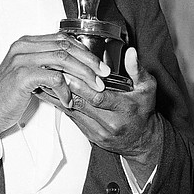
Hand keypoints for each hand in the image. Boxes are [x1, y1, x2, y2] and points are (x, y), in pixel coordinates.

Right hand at [0, 33, 110, 141]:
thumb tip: (77, 67)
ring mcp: (21, 59)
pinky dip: (66, 89)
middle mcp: (23, 47)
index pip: (62, 38)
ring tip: (93, 88)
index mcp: (26, 43)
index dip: (84, 50)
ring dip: (83, 74)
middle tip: (103, 75)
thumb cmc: (9, 97)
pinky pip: (54, 77)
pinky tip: (68, 100)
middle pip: (66, 45)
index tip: (98, 64)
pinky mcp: (22, 76)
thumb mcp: (30, 75)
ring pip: (63, 59)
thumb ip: (48, 66)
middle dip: (89, 61)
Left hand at [60, 47, 162, 180]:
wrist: (142, 140)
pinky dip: (61, 105)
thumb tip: (131, 52)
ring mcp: (99, 132)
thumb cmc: (143, 111)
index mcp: (125, 109)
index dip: (81, 86)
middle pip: (82, 104)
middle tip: (51, 73)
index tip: (67, 73)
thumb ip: (137, 70)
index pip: (99, 98)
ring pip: (73, 111)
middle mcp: (111, 123)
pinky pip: (72, 118)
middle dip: (65, 88)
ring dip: (58, 96)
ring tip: (46, 81)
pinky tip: (51, 94)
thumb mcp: (147, 88)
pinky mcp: (89, 136)